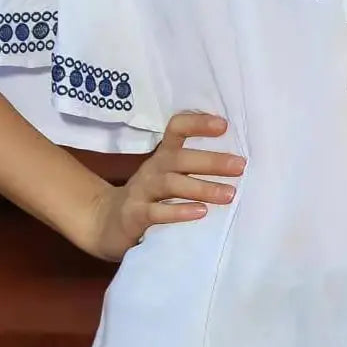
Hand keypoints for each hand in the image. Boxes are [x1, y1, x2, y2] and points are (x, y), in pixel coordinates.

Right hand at [86, 110, 245, 261]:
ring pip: (170, 183)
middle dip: (211, 161)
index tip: (224, 125)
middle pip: (179, 158)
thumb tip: (239, 165)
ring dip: (201, 187)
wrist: (106, 223)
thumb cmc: (149, 198)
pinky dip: (178, 212)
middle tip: (240, 165)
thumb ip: (193, 169)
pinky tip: (200, 213)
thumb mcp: (168, 177)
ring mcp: (141, 192)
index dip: (198, 123)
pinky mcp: (134, 216)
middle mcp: (152, 169)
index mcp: (163, 156)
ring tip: (228, 194)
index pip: (176, 128)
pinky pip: (156, 212)